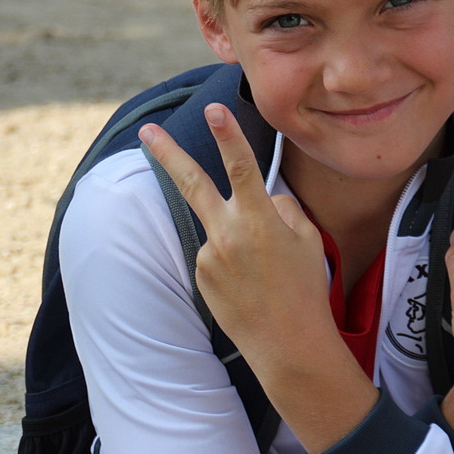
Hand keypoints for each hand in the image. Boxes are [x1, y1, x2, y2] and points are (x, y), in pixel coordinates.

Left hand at [138, 104, 332, 355]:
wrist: (287, 344)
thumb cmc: (306, 288)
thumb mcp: (308, 239)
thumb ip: (282, 209)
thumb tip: (263, 199)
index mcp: (259, 220)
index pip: (241, 167)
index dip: (227, 136)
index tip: (214, 109)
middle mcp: (227, 233)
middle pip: (191, 183)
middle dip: (167, 154)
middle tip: (146, 131)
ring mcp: (209, 255)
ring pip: (221, 228)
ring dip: (237, 240)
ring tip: (264, 274)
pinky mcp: (200, 275)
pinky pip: (217, 254)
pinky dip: (233, 262)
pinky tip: (250, 286)